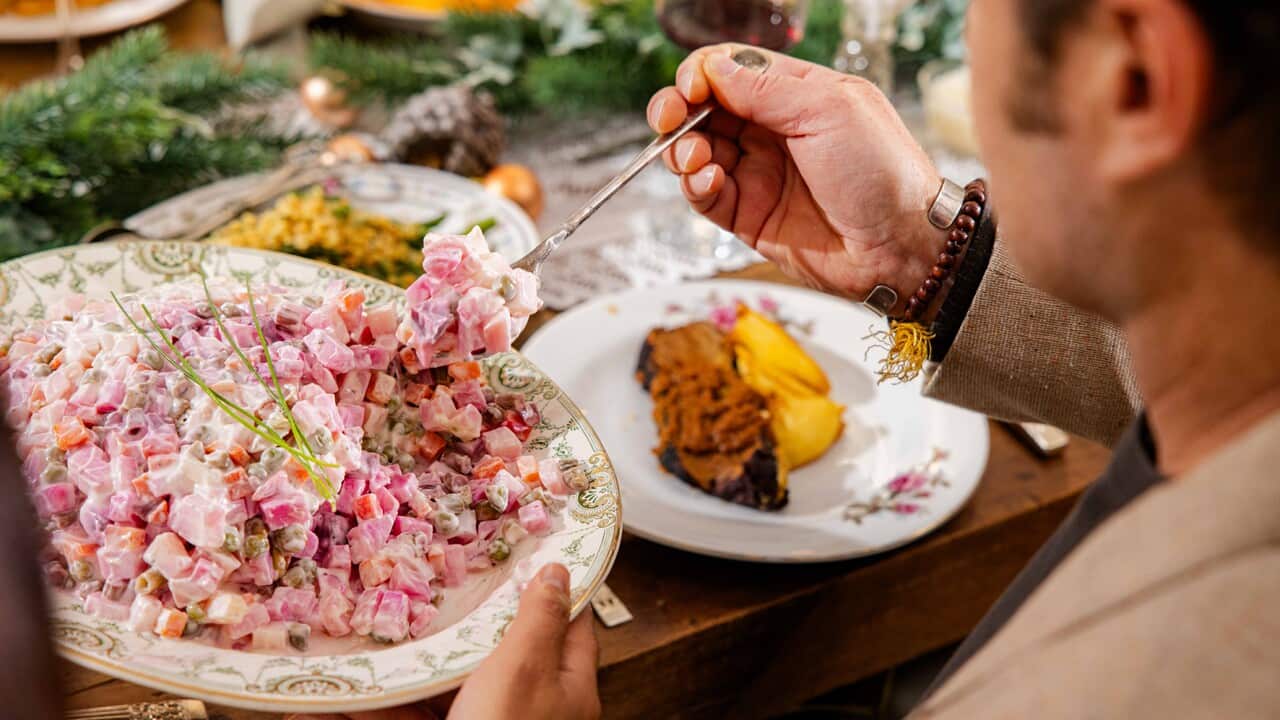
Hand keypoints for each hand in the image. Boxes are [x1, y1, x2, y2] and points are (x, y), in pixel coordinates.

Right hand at [286, 564, 599, 719]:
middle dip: (457, 625)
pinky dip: (381, 704)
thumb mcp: (526, 669)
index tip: (517, 549)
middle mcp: (529, 706)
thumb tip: (557, 572)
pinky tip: (342, 694)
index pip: (567, 619)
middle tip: (428, 588)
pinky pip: (412, 714)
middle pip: (495, 651)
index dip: (543, 582)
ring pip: (443, 688)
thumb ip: (538, 621)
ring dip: (406, 667)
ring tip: (371, 633)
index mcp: (566, 684)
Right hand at [648, 45, 942, 311]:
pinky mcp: (749, 215)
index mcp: (797, 95)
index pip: (733, 69)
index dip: (703, 73)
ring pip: (697, 151)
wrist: (901, 247)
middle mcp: (773, 132)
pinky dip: (696, 184)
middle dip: (678, 109)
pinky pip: (705, 195)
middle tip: (669, 117)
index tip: (693, 86)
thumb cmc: (884, 173)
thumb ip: (766, 89)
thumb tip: (714, 68)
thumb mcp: (830, 110)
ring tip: (695, 157)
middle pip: (705, 109)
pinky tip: (710, 179)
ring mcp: (759, 174)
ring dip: (683, 149)